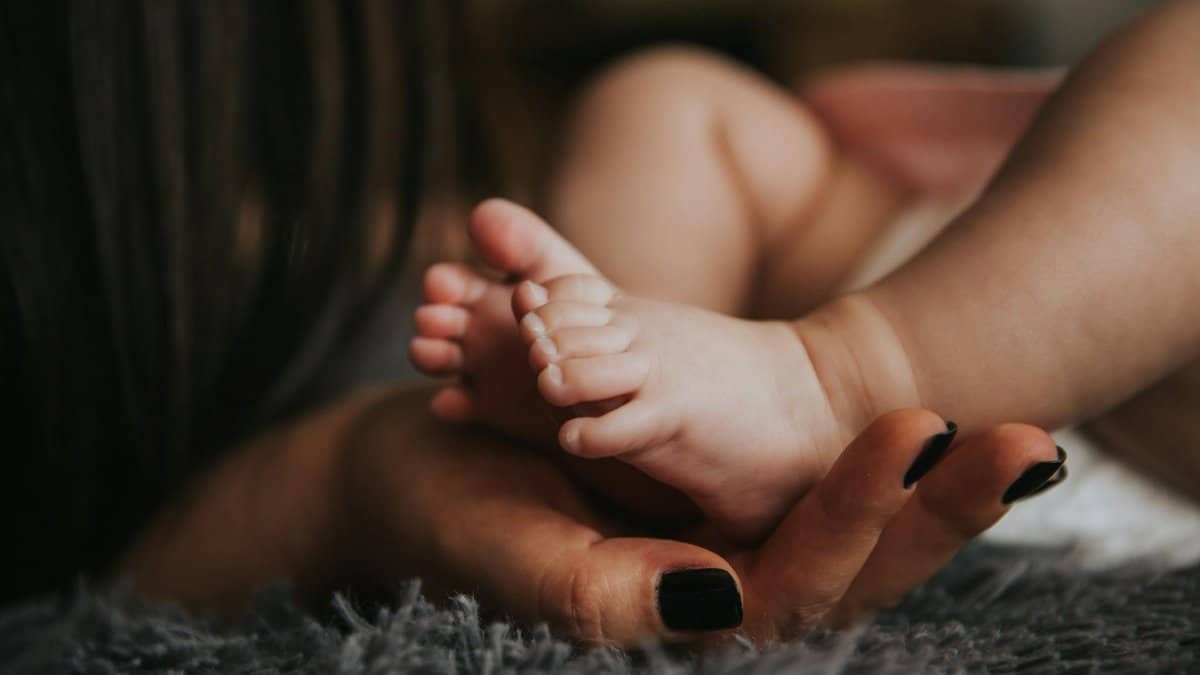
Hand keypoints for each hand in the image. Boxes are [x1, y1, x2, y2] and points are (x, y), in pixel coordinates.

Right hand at [340, 389, 1064, 643]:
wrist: (416, 473)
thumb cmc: (450, 518)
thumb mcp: (516, 555)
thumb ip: (604, 594)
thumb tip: (723, 599)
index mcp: (676, 620)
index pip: (799, 587)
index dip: (863, 513)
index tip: (916, 431)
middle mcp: (717, 594)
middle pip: (855, 570)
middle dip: (941, 512)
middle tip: (1031, 447)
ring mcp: (723, 548)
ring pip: (849, 529)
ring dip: (935, 489)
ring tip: (1020, 439)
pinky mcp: (715, 503)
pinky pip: (812, 488)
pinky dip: (873, 459)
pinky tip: (936, 429)